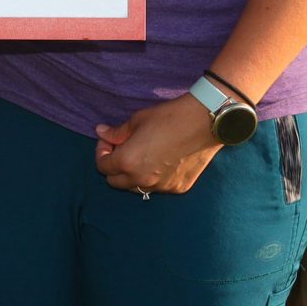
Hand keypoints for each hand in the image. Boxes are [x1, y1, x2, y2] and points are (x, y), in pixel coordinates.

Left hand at [93, 96, 221, 195]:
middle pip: (115, 182)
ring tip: (143, 155)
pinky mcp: (178, 188)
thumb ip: (116, 132)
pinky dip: (154, 177)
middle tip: (122, 149)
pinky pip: (158, 187)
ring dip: (133, 175)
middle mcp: (142, 180)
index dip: (102, 152)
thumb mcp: (137, 120)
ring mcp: (161, 186)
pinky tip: (162, 161)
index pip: (102, 166)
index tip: (109, 141)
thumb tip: (101, 133)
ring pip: (137, 187)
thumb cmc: (168, 117)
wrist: (205, 122)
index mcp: (127, 163)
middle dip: (114, 167)